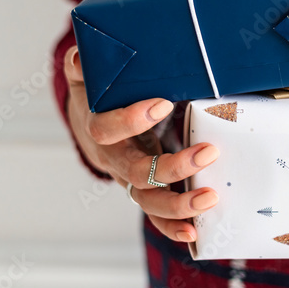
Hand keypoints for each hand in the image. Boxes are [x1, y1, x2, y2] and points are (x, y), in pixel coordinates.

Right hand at [63, 46, 219, 242]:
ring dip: (178, 204)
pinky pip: (156, 216)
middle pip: (136, 173)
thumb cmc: (98, 98)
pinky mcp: (144, 191)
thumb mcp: (89, 80)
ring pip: (148, 201)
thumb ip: (83, 67)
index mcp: (99, 129)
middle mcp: (114, 160)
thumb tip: (79, 54)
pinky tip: (195, 233)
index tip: (162, 103)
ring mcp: (129, 179)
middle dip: (172, 168)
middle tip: (208, 153)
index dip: (131, 119)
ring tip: (210, 197)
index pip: (108, 129)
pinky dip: (172, 228)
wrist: (91, 126)